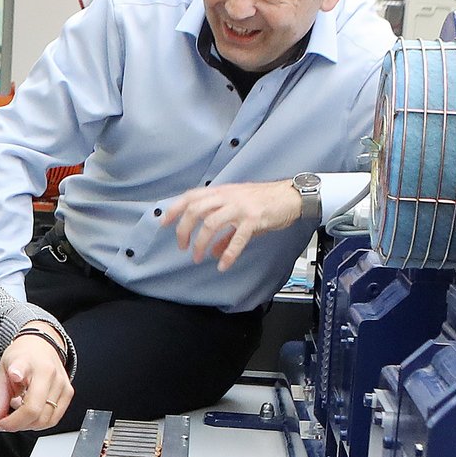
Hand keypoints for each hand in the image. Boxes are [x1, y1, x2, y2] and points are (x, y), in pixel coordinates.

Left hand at [0, 323, 72, 431]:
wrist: (40, 345)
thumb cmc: (22, 356)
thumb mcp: (3, 372)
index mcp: (30, 364)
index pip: (24, 375)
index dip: (18, 380)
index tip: (14, 376)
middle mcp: (50, 374)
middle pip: (34, 411)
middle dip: (15, 424)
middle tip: (2, 423)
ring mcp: (62, 384)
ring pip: (45, 420)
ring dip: (26, 426)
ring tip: (14, 420)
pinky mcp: (68, 393)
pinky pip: (53, 419)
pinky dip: (38, 423)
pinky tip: (28, 417)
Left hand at [161, 180, 302, 271]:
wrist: (291, 196)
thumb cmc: (264, 201)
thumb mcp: (239, 212)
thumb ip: (224, 232)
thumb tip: (212, 252)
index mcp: (222, 192)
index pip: (190, 197)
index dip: (174, 209)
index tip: (164, 224)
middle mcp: (227, 197)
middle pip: (195, 210)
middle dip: (183, 230)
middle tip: (182, 247)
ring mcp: (240, 207)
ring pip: (211, 224)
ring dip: (200, 243)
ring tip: (197, 257)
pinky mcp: (254, 219)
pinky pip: (237, 239)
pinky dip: (228, 254)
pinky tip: (223, 265)